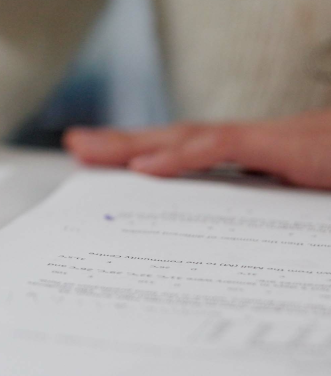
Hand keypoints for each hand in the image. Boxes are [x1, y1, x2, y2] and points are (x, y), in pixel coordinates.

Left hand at [64, 109, 330, 189]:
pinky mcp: (285, 145)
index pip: (186, 152)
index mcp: (256, 156)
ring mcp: (267, 140)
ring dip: (133, 144)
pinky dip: (182, 156)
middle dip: (120, 143)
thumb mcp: (302, 199)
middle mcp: (252, 143)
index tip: (100, 161)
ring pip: (184, 138)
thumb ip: (264, 208)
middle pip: (172, 141)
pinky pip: (222, 148)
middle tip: (73, 145)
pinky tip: (145, 167)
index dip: (143, 154)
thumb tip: (228, 237)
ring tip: (86, 149)